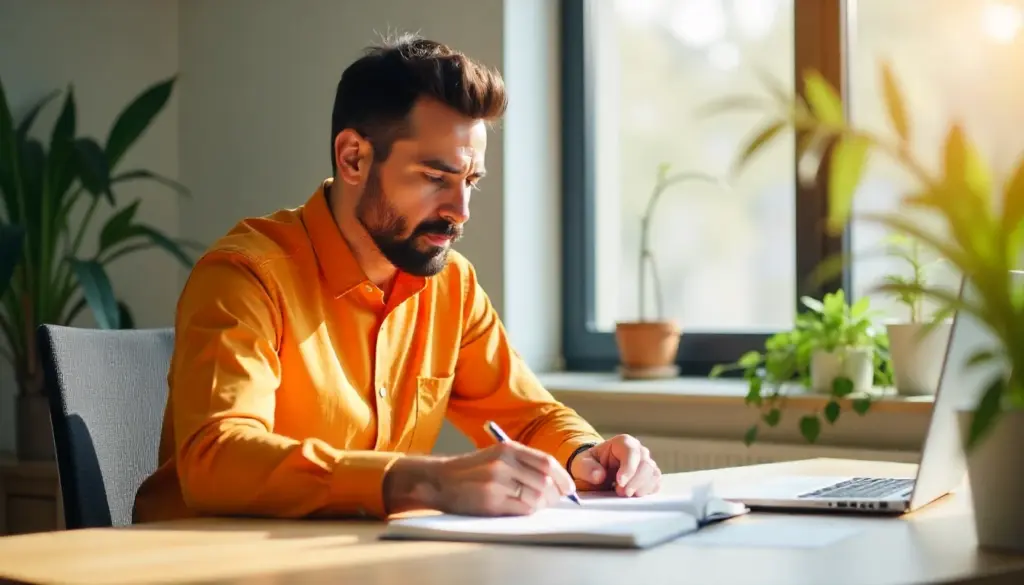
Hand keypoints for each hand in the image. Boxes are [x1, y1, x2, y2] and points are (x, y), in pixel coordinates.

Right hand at [383, 442, 575, 515]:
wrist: (439, 480)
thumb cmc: (471, 471)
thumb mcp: (496, 456)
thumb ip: (523, 463)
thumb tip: (556, 481)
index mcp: (508, 448)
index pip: (547, 462)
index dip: (563, 477)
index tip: (569, 489)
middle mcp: (504, 462)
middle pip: (545, 480)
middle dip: (555, 494)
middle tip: (555, 501)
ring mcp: (496, 481)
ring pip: (537, 496)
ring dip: (543, 505)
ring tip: (538, 506)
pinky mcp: (490, 500)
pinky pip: (523, 508)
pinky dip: (530, 511)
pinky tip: (524, 510)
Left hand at [569, 434, 660, 496]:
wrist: (594, 474)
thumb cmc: (589, 466)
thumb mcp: (581, 465)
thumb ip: (587, 469)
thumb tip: (599, 476)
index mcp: (622, 443)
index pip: (631, 451)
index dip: (628, 468)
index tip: (620, 482)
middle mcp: (638, 451)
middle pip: (646, 464)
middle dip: (635, 481)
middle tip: (621, 493)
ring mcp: (646, 464)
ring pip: (653, 475)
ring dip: (641, 488)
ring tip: (625, 495)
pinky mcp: (649, 477)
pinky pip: (656, 484)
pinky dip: (647, 491)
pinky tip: (634, 496)